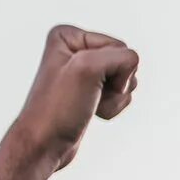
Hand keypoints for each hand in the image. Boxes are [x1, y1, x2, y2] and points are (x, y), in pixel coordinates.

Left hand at [10, 25, 139, 170]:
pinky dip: (114, 106)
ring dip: (116, 98)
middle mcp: (74, 49)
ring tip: (90, 105)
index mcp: (67, 36)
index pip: (119, 47)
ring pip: (126, 78)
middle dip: (116, 84)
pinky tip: (94, 112)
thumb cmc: (59, 108)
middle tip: (90, 96)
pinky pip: (121, 93)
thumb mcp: (88, 69)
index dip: (112, 70)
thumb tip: (133, 68)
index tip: (86, 85)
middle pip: (124, 61)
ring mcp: (84, 70)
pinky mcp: (90, 90)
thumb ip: (121, 57)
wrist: (45, 144)